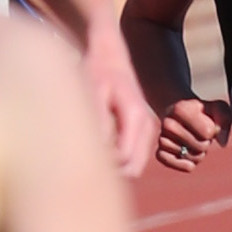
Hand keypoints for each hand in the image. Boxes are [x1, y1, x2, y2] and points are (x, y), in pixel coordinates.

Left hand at [89, 35, 160, 176]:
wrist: (109, 59)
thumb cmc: (96, 74)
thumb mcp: (92, 94)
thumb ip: (98, 122)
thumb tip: (99, 152)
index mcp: (135, 115)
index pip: (125, 158)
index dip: (103, 165)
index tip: (83, 154)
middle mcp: (147, 124)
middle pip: (133, 168)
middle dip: (111, 172)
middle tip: (87, 160)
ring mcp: (148, 129)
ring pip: (135, 166)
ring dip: (116, 168)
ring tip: (93, 152)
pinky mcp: (144, 131)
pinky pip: (133, 157)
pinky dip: (119, 160)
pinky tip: (101, 147)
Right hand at [156, 97, 231, 172]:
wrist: (181, 115)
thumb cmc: (203, 113)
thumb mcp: (218, 108)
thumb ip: (224, 117)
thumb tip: (220, 139)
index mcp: (180, 109)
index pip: (207, 132)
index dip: (213, 131)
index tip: (209, 124)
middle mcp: (168, 123)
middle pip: (200, 147)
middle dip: (206, 143)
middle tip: (201, 136)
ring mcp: (162, 138)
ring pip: (190, 157)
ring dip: (198, 154)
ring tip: (194, 143)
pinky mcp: (159, 153)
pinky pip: (174, 164)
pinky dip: (184, 165)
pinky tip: (189, 160)